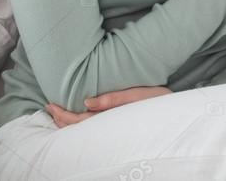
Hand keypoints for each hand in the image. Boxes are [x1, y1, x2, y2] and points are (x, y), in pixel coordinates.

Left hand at [45, 86, 171, 127]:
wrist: (177, 111)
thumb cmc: (158, 101)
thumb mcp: (137, 95)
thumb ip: (112, 99)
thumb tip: (86, 102)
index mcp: (113, 120)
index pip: (81, 122)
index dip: (64, 116)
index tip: (50, 106)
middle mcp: (111, 127)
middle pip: (80, 129)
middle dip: (62, 121)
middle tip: (48, 108)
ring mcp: (115, 129)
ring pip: (87, 131)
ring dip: (70, 123)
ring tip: (56, 115)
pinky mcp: (119, 126)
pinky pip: (96, 127)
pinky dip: (82, 124)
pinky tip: (77, 118)